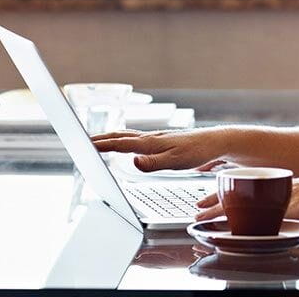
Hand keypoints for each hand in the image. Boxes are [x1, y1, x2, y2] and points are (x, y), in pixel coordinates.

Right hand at [90, 128, 231, 171]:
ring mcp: (156, 139)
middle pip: (121, 136)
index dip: (102, 144)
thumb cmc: (197, 152)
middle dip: (102, 138)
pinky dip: (124, 141)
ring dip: (111, 138)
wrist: (214, 142)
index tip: (84, 144)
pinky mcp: (161, 142)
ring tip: (98, 142)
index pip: (121, 142)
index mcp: (150, 143)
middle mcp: (151, 138)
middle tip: (84, 141)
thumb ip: (153, 163)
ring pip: (128, 136)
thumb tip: (132, 162)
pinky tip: (126, 146)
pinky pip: (136, 140)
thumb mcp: (176, 162)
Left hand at [194, 172, 298, 221]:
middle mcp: (276, 188)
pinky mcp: (288, 206)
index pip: (247, 187)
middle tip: (198, 207)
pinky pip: (260, 215)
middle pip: (241, 194)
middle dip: (217, 201)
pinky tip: (232, 226)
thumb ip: (296, 199)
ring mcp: (281, 197)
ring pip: (245, 203)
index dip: (229, 193)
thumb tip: (290, 206)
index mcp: (280, 184)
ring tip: (204, 214)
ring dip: (222, 211)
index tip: (211, 197)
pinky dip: (244, 220)